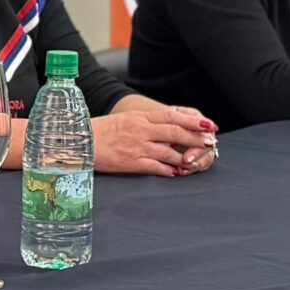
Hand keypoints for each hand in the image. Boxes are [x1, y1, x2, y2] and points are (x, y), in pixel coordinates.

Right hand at [93, 105, 218, 175]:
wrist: (79, 142)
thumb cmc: (101, 130)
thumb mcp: (125, 119)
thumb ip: (145, 121)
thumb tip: (166, 124)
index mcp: (140, 117)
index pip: (172, 116)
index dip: (193, 121)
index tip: (209, 124)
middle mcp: (141, 130)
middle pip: (176, 133)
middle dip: (196, 138)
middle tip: (211, 142)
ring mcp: (137, 147)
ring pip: (169, 152)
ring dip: (186, 157)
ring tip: (197, 160)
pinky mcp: (131, 163)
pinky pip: (156, 167)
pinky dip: (169, 170)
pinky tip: (178, 173)